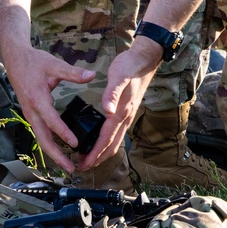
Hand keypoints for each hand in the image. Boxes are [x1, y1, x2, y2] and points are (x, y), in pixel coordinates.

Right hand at [2, 46, 95, 172]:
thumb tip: (91, 75)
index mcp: (37, 99)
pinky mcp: (31, 115)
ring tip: (67, 165)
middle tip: (70, 168)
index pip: (51, 120)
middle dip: (56, 155)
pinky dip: (50, 145)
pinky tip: (60, 151)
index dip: (63, 133)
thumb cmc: (33, 62)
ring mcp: (30, 114)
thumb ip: (73, 72)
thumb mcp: (53, 64)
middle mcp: (32, 110)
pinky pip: (40, 133)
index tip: (75, 143)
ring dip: (53, 154)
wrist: (14, 59)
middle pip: (43, 138)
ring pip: (41, 139)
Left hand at [77, 41, 161, 171]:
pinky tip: (99, 142)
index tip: (85, 163)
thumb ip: (112, 93)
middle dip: (97, 158)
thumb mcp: (118, 77)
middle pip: (111, 145)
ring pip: (114, 141)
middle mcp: (125, 118)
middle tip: (83, 167)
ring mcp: (126, 116)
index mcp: (121, 112)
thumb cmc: (129, 67)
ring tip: (89, 159)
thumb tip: (107, 109)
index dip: (95, 153)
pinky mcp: (125, 112)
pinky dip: (106, 142)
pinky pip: (116, 133)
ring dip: (102, 153)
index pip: (106, 139)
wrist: (144, 60)